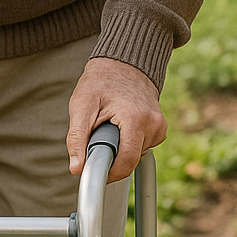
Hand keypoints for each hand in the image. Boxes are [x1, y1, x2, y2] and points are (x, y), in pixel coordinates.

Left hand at [66, 56, 166, 182]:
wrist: (122, 64)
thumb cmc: (100, 82)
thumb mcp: (81, 106)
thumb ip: (77, 138)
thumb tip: (76, 168)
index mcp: (136, 119)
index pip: (127, 162)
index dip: (109, 172)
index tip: (94, 172)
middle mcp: (154, 124)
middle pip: (131, 159)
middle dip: (111, 156)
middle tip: (96, 138)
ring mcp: (159, 127)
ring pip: (136, 154)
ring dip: (119, 148)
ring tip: (109, 126)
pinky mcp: (160, 128)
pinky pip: (141, 146)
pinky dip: (128, 142)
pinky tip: (120, 126)